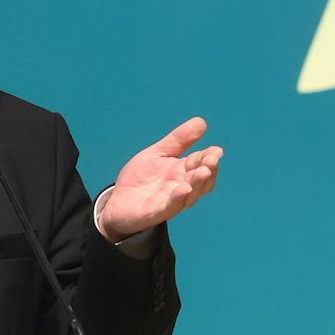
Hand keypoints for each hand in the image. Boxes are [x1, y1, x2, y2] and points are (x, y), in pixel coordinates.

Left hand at [99, 117, 222, 241]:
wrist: (118, 202)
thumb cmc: (142, 178)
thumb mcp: (158, 154)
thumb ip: (178, 140)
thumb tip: (201, 121)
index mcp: (182, 172)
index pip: (199, 163)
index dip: (208, 157)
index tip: (216, 150)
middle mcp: (180, 188)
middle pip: (199, 180)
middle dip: (207, 169)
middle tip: (212, 159)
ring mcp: (169, 202)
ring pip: (188, 195)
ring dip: (197, 183)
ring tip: (203, 171)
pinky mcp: (154, 213)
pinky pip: (168, 207)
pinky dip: (177, 198)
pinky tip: (184, 189)